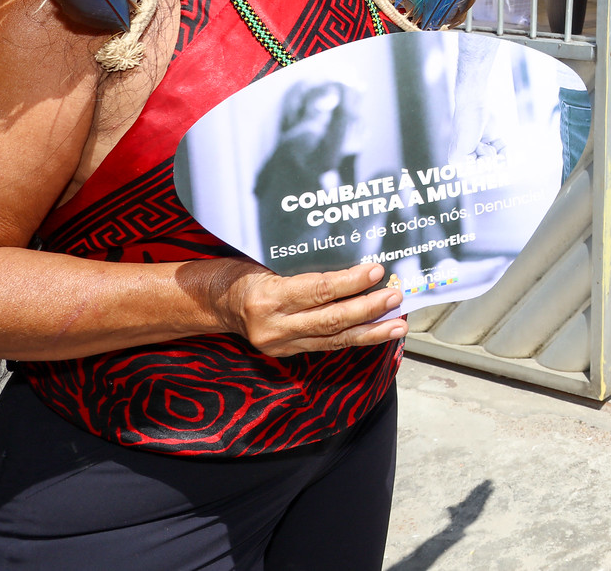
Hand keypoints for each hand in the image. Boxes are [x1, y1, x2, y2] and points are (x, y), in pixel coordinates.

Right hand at [214, 262, 407, 356]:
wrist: (212, 302)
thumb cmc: (241, 273)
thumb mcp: (265, 260)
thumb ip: (303, 264)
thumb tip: (353, 256)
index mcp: (266, 298)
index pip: (317, 291)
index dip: (350, 282)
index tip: (376, 271)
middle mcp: (273, 327)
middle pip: (330, 320)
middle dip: (368, 310)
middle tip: (395, 297)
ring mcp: (280, 344)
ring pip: (334, 340)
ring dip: (370, 331)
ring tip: (398, 324)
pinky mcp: (287, 352)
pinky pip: (327, 345)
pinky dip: (355, 337)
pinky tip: (378, 331)